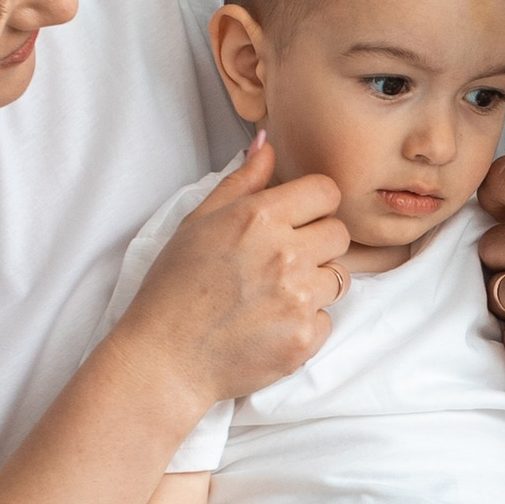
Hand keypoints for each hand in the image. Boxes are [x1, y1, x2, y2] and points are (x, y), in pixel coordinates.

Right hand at [116, 132, 349, 411]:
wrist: (165, 359)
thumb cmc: (174, 288)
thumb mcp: (197, 223)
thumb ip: (240, 182)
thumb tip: (267, 144)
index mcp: (259, 217)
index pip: (326, 191)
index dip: (314, 205)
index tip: (298, 220)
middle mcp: (285, 254)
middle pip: (339, 234)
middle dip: (317, 244)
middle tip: (281, 262)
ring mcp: (298, 299)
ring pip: (338, 278)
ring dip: (314, 285)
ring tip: (273, 296)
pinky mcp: (305, 338)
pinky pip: (327, 320)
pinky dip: (305, 324)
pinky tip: (271, 326)